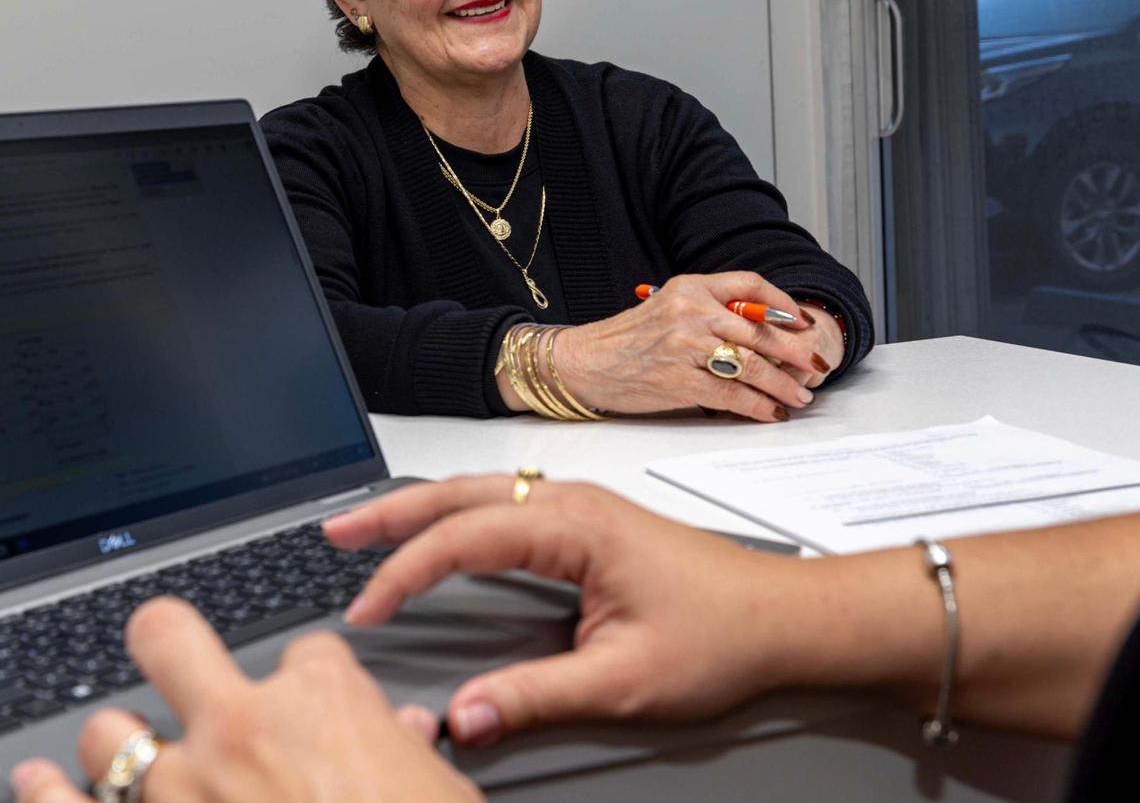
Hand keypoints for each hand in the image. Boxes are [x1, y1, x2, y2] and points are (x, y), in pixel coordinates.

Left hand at [10, 598, 480, 802]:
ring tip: (126, 755)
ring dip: (118, 745)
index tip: (319, 716)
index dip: (312, 682)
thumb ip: (409, 752)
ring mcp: (178, 791)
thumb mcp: (439, 793)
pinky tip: (36, 784)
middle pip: (172, 640)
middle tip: (173, 656)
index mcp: (323, 699)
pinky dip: (43, 794)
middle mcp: (240, 728)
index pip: (306, 652)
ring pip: (110, 732)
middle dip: (168, 641)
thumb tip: (410, 733)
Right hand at [325, 476, 803, 745]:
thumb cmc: (719, 635)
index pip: (467, 535)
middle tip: (337, 532)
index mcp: (579, 526)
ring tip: (369, 527)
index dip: (407, 571)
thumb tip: (465, 714)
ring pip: (484, 492)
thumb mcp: (625, 680)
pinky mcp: (588, 521)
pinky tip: (443, 534)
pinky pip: (507, 504)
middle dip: (395, 512)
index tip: (366, 609)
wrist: (780, 613)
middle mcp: (575, 501)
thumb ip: (538, 695)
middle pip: (464, 493)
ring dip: (424, 507)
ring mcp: (582, 505)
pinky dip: (460, 515)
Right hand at [551, 272, 833, 422]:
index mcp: (690, 287)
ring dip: (783, 384)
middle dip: (796, 352)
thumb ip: (711, 311)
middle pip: (760, 331)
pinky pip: (732, 395)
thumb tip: (764, 333)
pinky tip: (770, 412)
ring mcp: (686, 348)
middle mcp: (691, 313)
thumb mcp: (669, 307)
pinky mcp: (681, 382)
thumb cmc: (629, 338)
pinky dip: (758, 406)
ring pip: (752, 366)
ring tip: (799, 395)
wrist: (586, 362)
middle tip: (815, 366)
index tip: (802, 323)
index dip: (783, 305)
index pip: (750, 286)